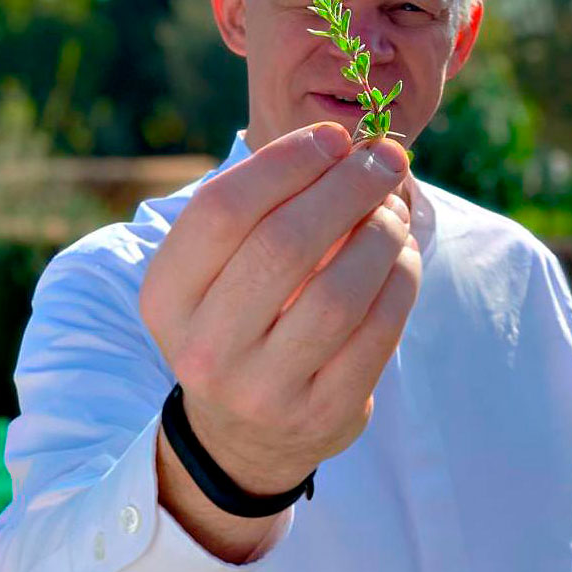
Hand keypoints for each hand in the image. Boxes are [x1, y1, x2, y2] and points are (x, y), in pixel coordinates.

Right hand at [139, 123, 420, 557]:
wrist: (246, 434)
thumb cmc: (244, 320)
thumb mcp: (224, 272)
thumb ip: (269, 208)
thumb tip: (350, 146)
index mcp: (167, 298)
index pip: (222, 211)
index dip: (285, 162)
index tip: (335, 136)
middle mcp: (205, 347)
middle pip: (284, 245)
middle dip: (346, 188)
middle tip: (384, 158)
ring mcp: (264, 388)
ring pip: (339, 292)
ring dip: (381, 234)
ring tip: (395, 208)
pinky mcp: (324, 412)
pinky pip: (379, 329)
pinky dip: (402, 278)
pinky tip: (404, 254)